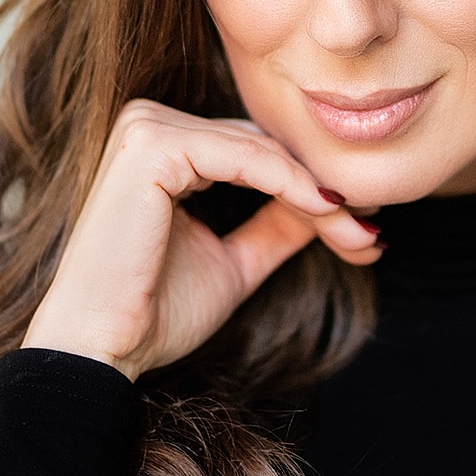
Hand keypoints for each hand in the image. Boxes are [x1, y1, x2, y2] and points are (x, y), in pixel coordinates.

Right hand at [21, 99, 380, 380]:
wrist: (103, 352)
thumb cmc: (154, 311)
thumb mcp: (235, 260)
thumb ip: (277, 226)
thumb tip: (336, 206)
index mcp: (163, 145)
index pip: (257, 151)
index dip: (312, 186)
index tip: (367, 223)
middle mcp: (150, 123)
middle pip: (264, 147)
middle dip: (323, 192)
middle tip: (372, 230)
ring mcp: (146, 128)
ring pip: (261, 151)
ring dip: (316, 192)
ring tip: (359, 231)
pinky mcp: (150, 146)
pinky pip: (243, 157)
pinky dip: (290, 185)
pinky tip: (326, 211)